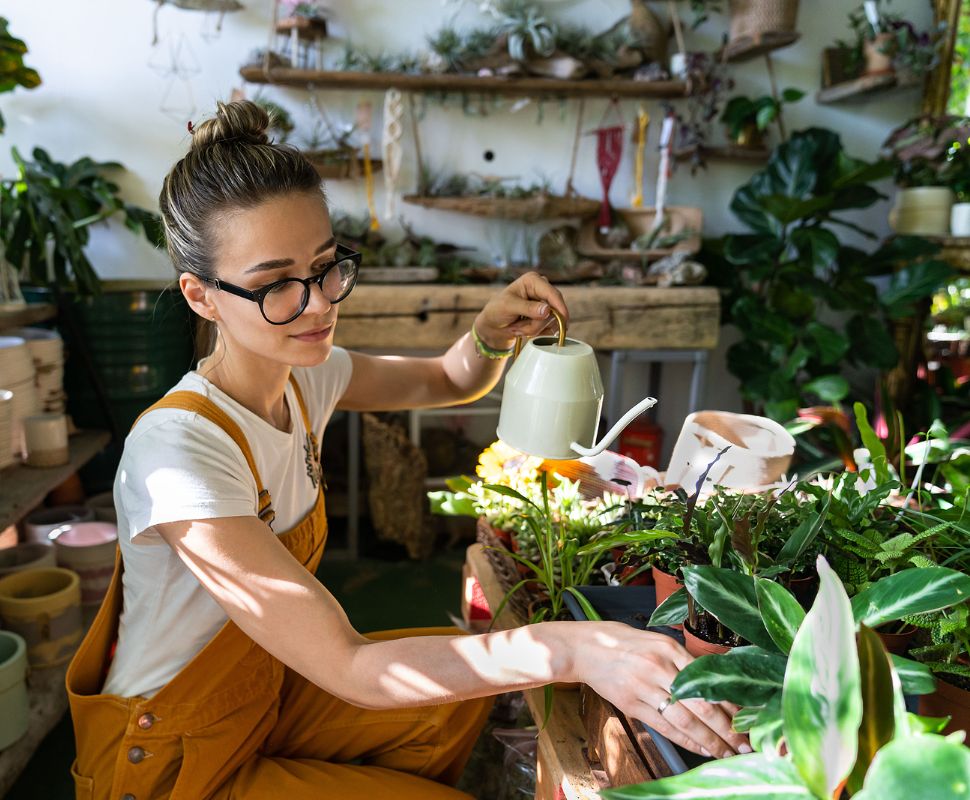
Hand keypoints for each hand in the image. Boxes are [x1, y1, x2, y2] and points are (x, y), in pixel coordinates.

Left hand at [474, 272, 568, 350]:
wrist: (494, 324)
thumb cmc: (497, 310)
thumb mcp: (509, 307)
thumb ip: (528, 308)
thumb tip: (547, 310)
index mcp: (533, 281)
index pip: (552, 294)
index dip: (560, 307)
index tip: (563, 320)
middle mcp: (542, 290)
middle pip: (554, 310)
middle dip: (536, 323)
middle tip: (518, 327)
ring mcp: (545, 303)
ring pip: (551, 322)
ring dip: (533, 329)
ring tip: (518, 327)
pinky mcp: (546, 315)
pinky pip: (550, 328)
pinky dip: (537, 332)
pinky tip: (524, 329)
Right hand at [575, 622, 749, 758]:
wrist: (583, 647)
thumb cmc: (620, 642)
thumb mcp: (655, 641)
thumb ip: (680, 660)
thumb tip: (711, 685)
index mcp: (668, 647)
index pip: (707, 680)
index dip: (730, 704)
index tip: (747, 720)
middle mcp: (658, 665)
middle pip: (701, 703)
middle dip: (727, 728)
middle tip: (744, 745)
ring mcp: (643, 685)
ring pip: (684, 719)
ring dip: (709, 740)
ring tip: (727, 753)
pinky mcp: (630, 703)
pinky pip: (663, 726)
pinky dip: (685, 740)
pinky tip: (700, 748)